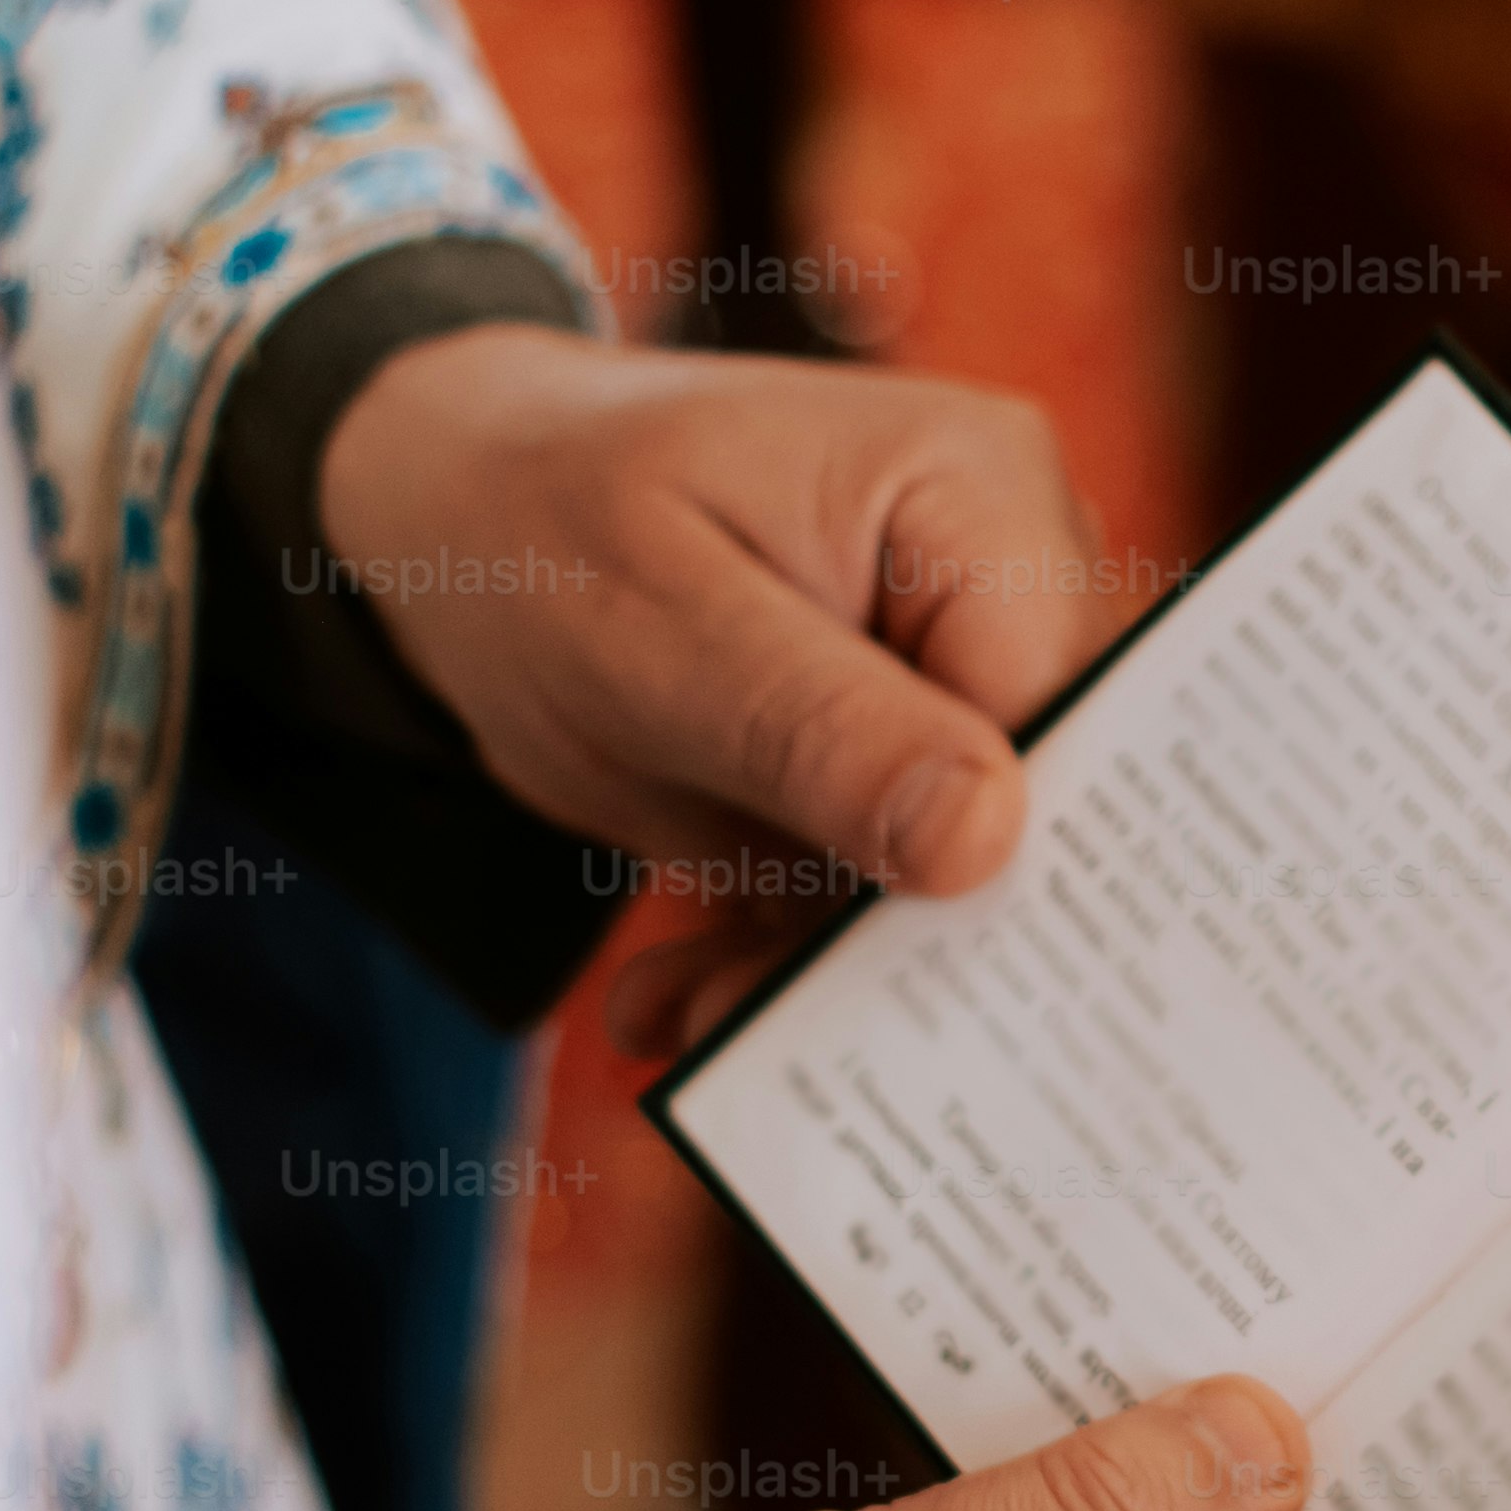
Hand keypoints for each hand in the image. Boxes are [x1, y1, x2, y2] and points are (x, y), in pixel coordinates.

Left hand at [315, 332, 1130, 1043]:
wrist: (457, 523)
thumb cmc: (543, 523)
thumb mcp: (654, 631)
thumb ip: (818, 730)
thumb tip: (983, 839)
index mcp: (983, 493)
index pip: (1053, 720)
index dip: (983, 864)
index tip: (856, 967)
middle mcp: (1013, 577)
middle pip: (1028, 806)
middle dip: (891, 939)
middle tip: (737, 1017)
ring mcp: (963, 673)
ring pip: (957, 876)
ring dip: (819, 965)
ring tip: (686, 1007)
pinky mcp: (908, 758)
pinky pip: (887, 887)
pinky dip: (787, 952)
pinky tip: (686, 987)